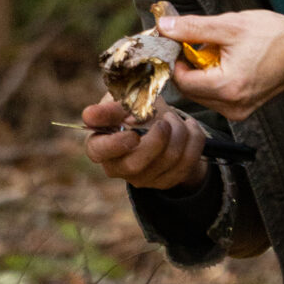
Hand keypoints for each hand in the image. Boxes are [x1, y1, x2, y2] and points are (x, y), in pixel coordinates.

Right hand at [81, 97, 209, 191]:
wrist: (161, 121)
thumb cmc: (134, 110)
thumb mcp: (122, 102)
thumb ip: (109, 108)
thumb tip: (90, 116)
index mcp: (101, 146)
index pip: (99, 152)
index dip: (116, 144)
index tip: (133, 133)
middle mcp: (119, 168)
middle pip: (136, 164)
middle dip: (157, 140)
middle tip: (165, 120)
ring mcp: (144, 178)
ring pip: (167, 161)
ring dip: (178, 132)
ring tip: (174, 117)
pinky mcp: (167, 181)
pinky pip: (188, 162)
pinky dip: (193, 139)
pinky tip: (188, 126)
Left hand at [165, 9, 283, 121]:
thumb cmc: (275, 36)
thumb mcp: (230, 25)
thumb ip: (193, 27)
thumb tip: (166, 27)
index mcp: (227, 87)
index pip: (181, 81)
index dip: (177, 60)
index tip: (181, 42)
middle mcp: (232, 106)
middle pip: (190, 91)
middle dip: (188, 67)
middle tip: (198, 45)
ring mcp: (240, 110)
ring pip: (202, 96)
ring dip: (201, 75)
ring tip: (216, 53)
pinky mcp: (245, 109)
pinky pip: (217, 98)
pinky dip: (214, 81)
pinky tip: (226, 64)